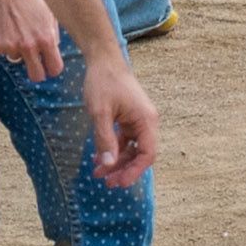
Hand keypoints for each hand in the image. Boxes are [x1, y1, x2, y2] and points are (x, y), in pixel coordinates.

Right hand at [0, 0, 62, 72]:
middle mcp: (28, 46)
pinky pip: (2, 50)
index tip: (50, 68)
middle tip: (36, 65)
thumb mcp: (50, 14)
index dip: (53, 69)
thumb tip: (54, 49)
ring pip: (17, 59)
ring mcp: (9, 46)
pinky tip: (6, 27)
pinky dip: (4, 43)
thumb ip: (53, 34)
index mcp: (46, 38)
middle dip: (38, 72)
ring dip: (18, 51)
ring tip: (18, 30)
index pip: (54, 68)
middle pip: (36, 75)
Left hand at [82, 54, 159, 186]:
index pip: (148, 153)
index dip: (135, 171)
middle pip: (141, 153)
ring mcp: (137, 119)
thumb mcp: (100, 113)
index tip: (119, 183)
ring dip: (116, 162)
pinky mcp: (128, 118)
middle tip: (106, 184)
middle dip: (124, 169)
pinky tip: (97, 158)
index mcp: (146, 120)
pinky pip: (124, 140)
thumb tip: (107, 165)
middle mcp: (146, 121)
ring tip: (97, 174)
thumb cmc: (103, 83)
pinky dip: (112, 150)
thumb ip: (105, 139)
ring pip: (131, 148)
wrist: (103, 61)